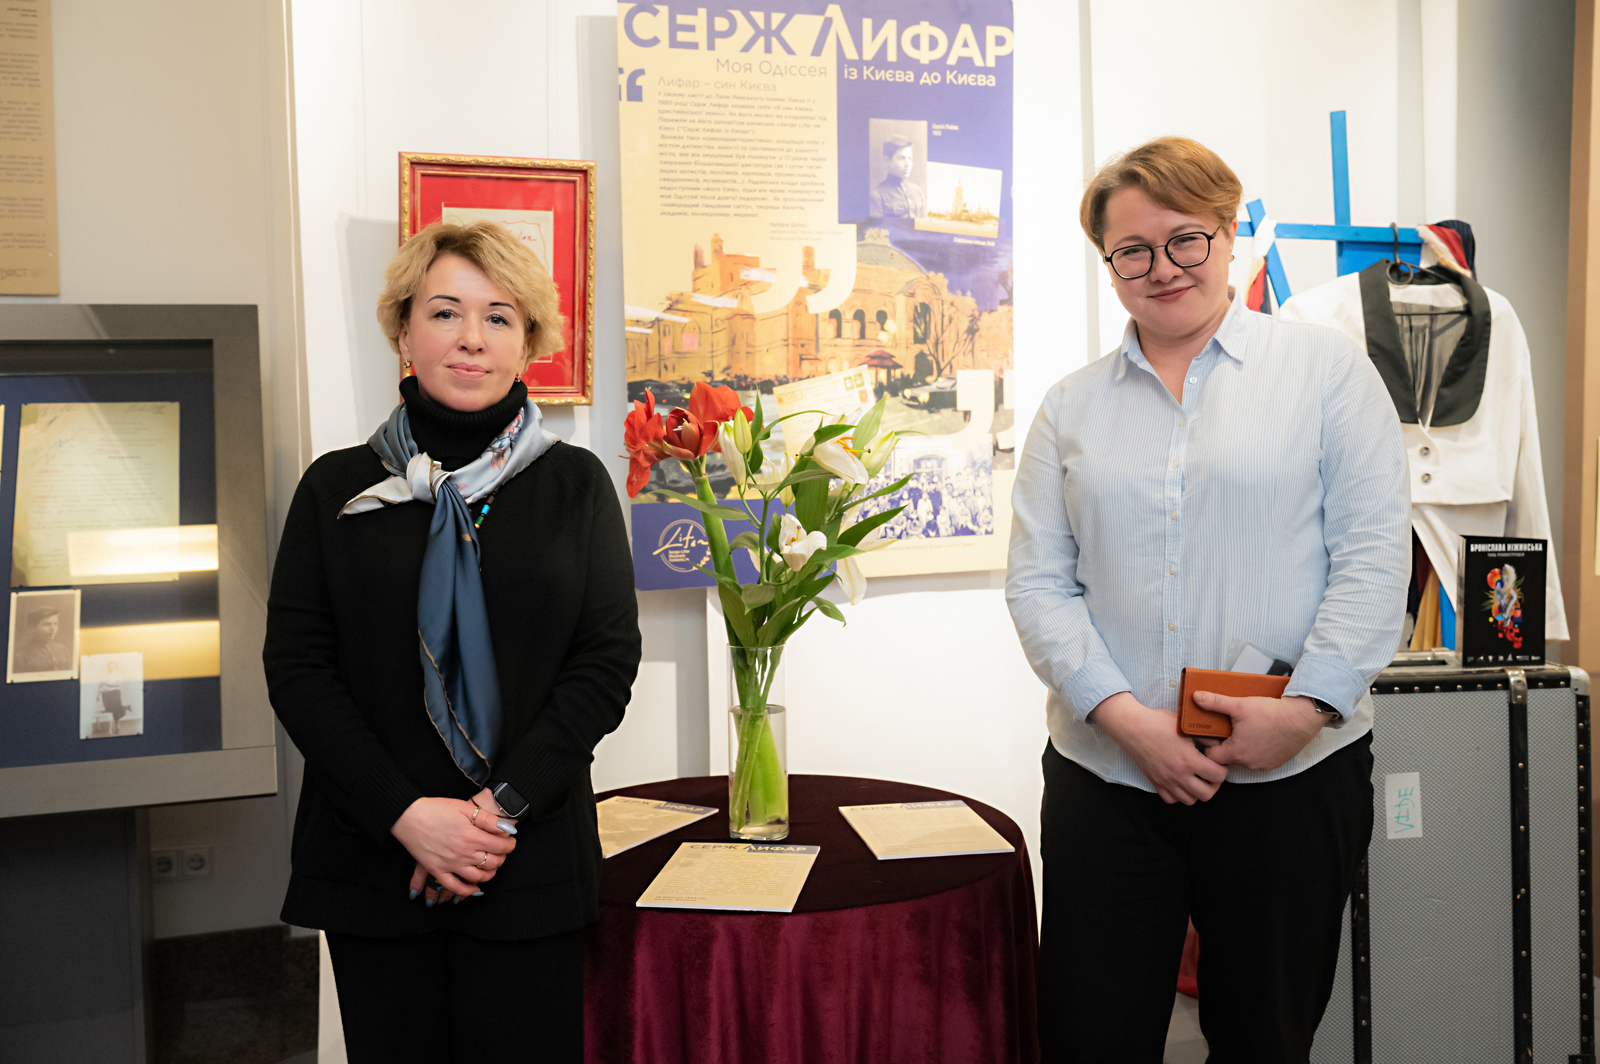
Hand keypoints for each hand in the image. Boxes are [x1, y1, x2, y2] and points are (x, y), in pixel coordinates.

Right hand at [393, 796, 517, 903]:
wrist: (408, 816)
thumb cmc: (435, 809)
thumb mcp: (464, 807)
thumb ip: (488, 819)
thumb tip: (508, 828)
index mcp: (471, 836)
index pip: (500, 846)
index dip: (510, 845)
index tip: (511, 842)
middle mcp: (463, 853)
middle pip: (492, 863)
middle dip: (502, 858)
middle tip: (502, 852)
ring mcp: (450, 864)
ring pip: (477, 877)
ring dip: (489, 874)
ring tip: (491, 867)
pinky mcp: (437, 870)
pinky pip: (454, 887)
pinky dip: (467, 891)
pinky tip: (474, 888)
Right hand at [1089, 692, 1228, 804]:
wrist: (1132, 727)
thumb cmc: (1158, 723)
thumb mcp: (1185, 726)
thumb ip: (1206, 737)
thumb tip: (1219, 745)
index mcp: (1189, 760)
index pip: (1218, 776)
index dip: (1222, 768)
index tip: (1217, 761)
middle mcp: (1178, 775)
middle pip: (1207, 794)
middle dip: (1213, 784)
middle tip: (1210, 772)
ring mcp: (1166, 782)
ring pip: (1190, 800)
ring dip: (1197, 791)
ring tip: (1196, 777)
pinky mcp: (1155, 783)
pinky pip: (1172, 800)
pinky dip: (1179, 794)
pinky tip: (1180, 781)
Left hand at [1194, 693, 1327, 771]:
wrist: (1301, 718)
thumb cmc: (1270, 713)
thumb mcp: (1239, 705)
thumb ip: (1215, 702)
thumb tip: (1196, 697)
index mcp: (1235, 753)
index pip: (1212, 756)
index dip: (1210, 744)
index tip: (1213, 732)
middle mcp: (1249, 763)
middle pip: (1228, 758)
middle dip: (1226, 745)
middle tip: (1229, 728)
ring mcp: (1264, 765)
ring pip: (1245, 759)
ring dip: (1243, 748)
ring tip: (1246, 730)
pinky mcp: (1277, 762)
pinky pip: (1261, 760)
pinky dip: (1258, 750)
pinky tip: (1261, 735)